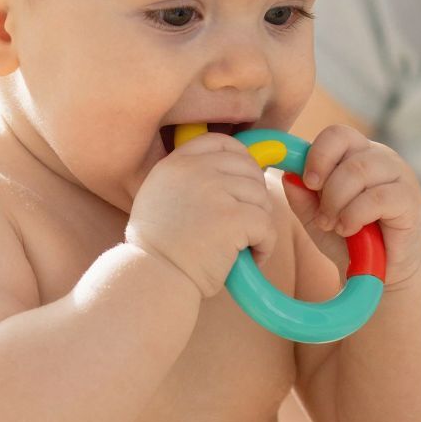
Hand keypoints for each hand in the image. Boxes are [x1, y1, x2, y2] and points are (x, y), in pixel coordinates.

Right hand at [124, 134, 276, 298]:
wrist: (154, 279)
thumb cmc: (161, 249)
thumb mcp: (161, 197)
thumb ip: (189, 179)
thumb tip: (234, 173)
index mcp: (176, 163)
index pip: (221, 142)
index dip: (241, 159)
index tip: (244, 183)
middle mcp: (193, 169)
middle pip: (248, 169)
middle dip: (253, 198)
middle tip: (243, 226)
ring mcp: (213, 190)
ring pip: (261, 197)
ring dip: (259, 224)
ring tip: (242, 247)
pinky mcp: (232, 217)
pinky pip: (267, 225)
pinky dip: (265, 246)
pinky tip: (250, 259)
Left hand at [283, 125, 420, 284]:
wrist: (381, 275)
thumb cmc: (352, 242)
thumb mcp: (317, 218)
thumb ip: (302, 196)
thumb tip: (288, 173)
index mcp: (359, 155)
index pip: (337, 134)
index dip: (317, 154)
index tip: (308, 182)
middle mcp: (381, 158)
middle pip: (347, 148)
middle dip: (326, 186)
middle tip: (322, 217)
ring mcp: (400, 176)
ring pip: (359, 170)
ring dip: (337, 201)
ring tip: (335, 226)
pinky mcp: (410, 200)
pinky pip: (377, 196)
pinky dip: (354, 215)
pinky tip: (350, 230)